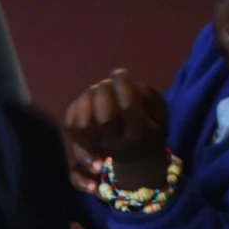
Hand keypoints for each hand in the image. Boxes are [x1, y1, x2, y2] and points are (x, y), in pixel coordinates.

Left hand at [63, 72, 170, 194]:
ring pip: (84, 123)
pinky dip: (76, 107)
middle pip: (104, 118)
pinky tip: (88, 102)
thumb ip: (143, 94)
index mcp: (139, 133)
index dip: (122, 83)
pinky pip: (71, 125)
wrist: (137, 155)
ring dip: (88, 98)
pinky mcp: (83, 143)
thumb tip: (117, 83)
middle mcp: (117, 143)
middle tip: (108, 83)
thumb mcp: (157, 108)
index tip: (121, 73)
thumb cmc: (149, 122)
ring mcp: (98, 146)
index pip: (127, 106)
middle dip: (104, 91)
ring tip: (97, 92)